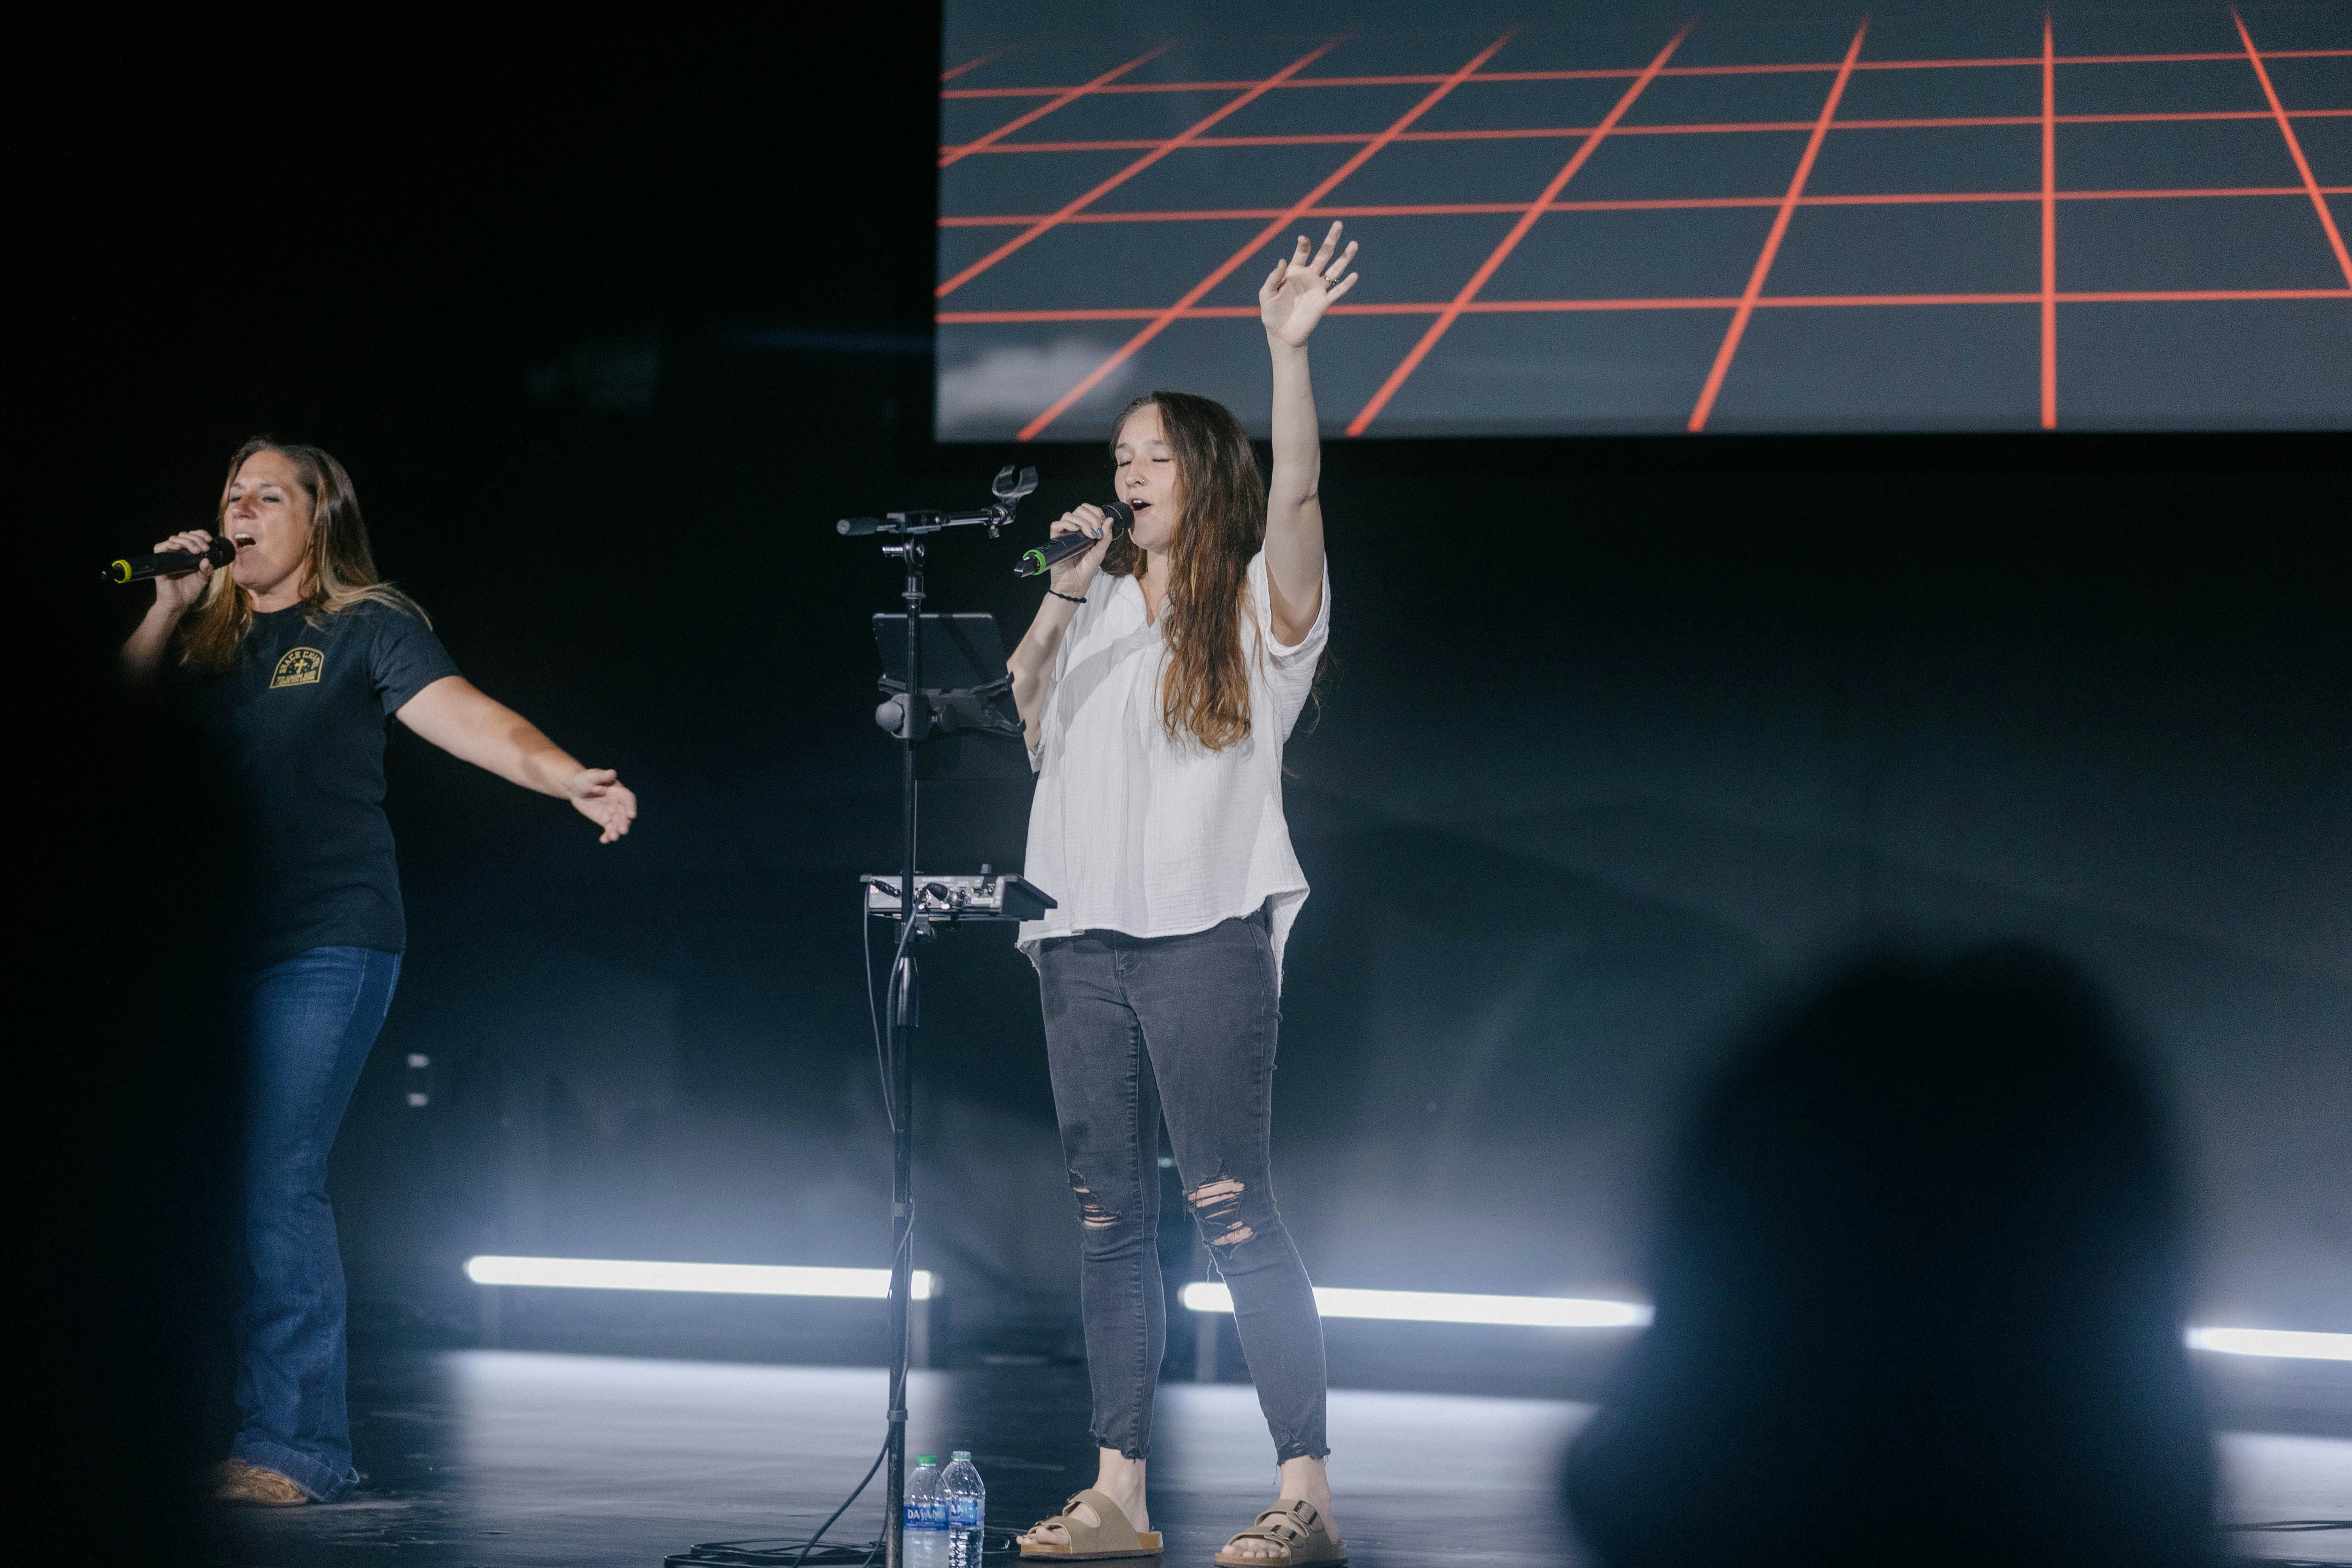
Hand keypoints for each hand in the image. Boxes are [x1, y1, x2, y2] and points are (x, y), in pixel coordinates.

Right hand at [149, 529, 218, 615]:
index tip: (209, 540)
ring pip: (174, 539)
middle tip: (204, 548)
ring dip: (186, 541)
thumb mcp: (202, 580)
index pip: (192, 536)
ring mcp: (168, 557)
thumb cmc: (189, 591)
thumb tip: (207, 560)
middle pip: (184, 536)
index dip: (200, 534)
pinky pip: (159, 548)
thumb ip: (207, 571)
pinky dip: (169, 544)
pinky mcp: (160, 563)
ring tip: (196, 550)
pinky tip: (178, 547)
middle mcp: (178, 553)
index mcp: (188, 554)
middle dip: (196, 539)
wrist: (178, 604)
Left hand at [567, 768, 637, 843]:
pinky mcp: (605, 820)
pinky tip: (604, 840)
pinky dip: (607, 835)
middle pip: (624, 814)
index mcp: (618, 791)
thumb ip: (602, 776)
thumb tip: (612, 772)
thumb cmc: (584, 779)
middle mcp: (618, 803)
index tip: (631, 815)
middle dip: (624, 823)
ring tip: (612, 838)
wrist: (575, 789)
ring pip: (618, 823)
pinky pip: (609, 829)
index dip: (631, 807)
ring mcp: (612, 812)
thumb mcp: (591, 776)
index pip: (628, 799)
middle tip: (622, 831)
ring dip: (616, 831)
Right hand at [1047, 504, 1115, 598]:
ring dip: (1082, 522)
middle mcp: (1074, 530)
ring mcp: (1064, 534)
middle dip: (1091, 517)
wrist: (1075, 585)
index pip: (1088, 510)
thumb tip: (1110, 519)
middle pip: (1079, 510)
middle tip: (1096, 532)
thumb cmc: (1086, 571)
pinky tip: (1075, 530)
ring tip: (1089, 535)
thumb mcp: (1100, 552)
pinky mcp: (1055, 540)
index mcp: (1085, 530)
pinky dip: (1067, 524)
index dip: (1096, 511)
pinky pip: (1056, 525)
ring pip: (1069, 515)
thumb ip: (1106, 536)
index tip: (1102, 522)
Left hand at [1260, 221, 1358, 347]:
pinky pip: (1337, 291)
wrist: (1282, 334)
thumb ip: (1273, 278)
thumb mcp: (1266, 295)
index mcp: (1294, 271)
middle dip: (1331, 239)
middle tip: (1338, 224)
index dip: (1303, 244)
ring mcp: (1318, 288)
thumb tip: (1282, 261)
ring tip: (1354, 244)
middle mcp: (1309, 276)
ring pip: (1334, 269)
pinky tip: (1354, 275)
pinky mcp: (1324, 302)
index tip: (1303, 239)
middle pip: (1323, 254)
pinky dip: (1346, 284)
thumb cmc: (1272, 313)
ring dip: (1344, 257)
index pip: (1302, 252)